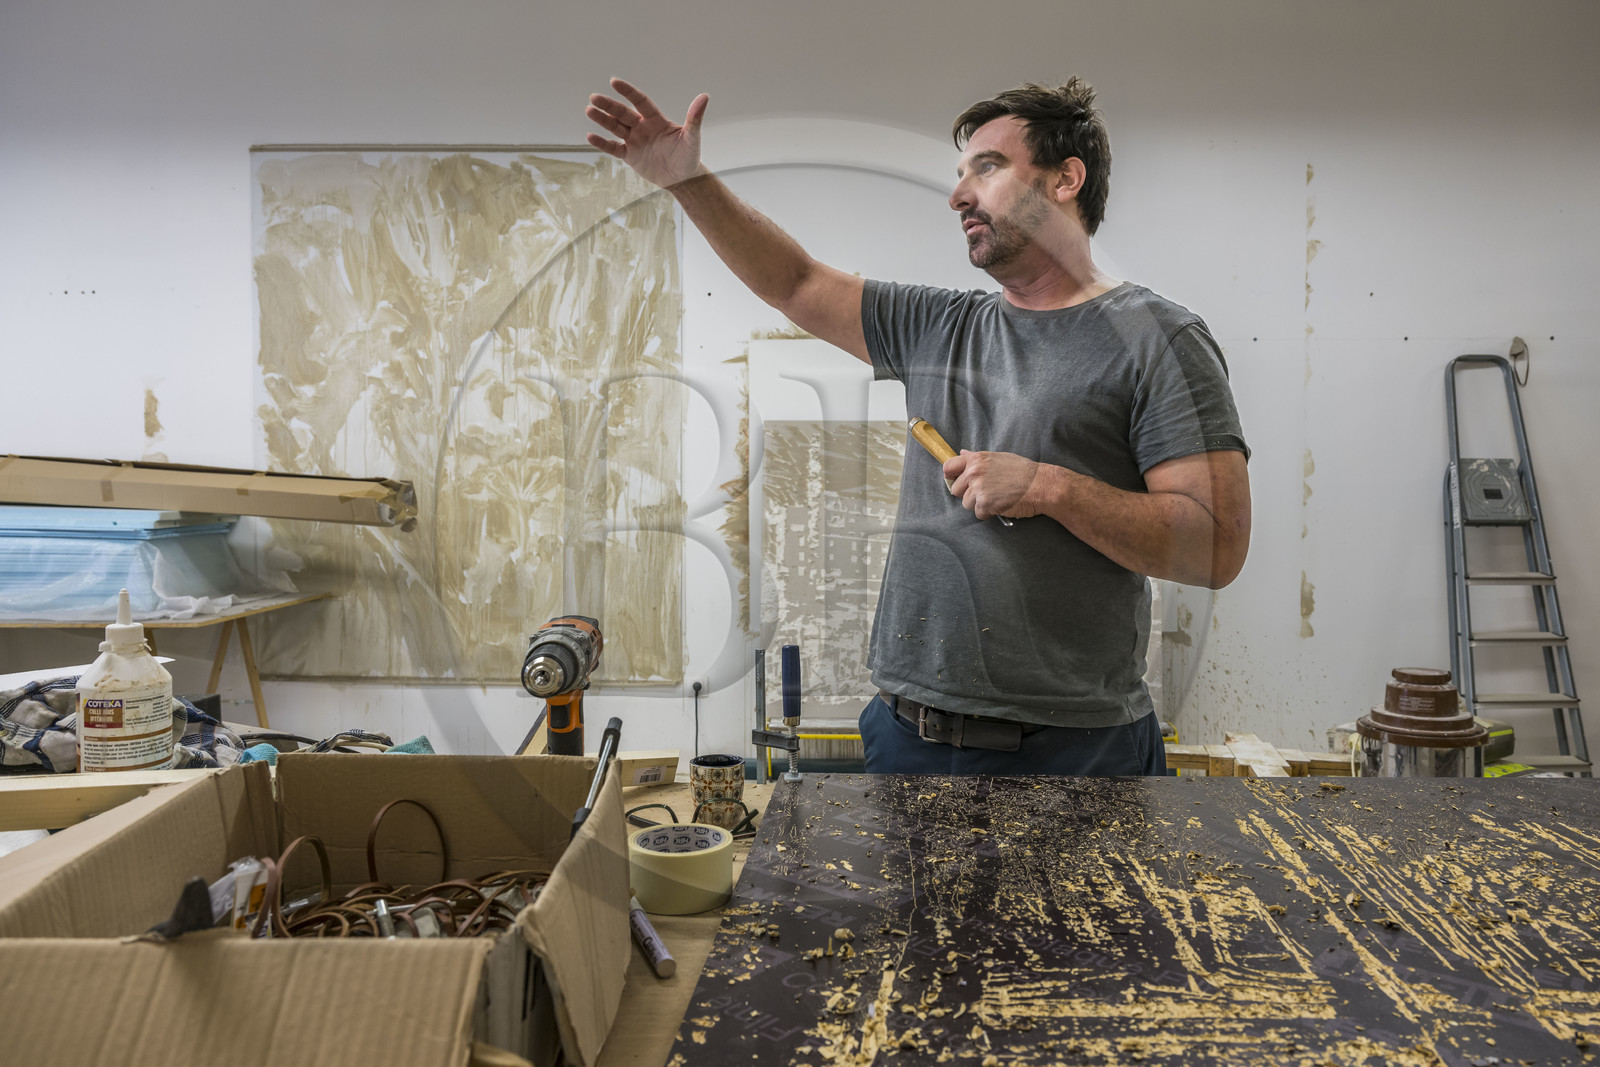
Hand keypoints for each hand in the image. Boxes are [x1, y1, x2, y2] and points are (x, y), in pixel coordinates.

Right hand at [585, 77, 708, 189]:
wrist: (683, 178)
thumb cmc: (689, 156)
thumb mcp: (692, 137)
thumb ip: (694, 118)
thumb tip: (704, 96)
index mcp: (656, 120)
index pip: (640, 101)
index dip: (628, 92)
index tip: (614, 82)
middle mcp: (643, 127)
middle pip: (623, 113)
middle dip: (609, 106)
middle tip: (594, 98)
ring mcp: (635, 141)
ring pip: (615, 127)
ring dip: (602, 120)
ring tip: (588, 111)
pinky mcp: (630, 156)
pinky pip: (613, 148)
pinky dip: (602, 143)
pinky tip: (590, 136)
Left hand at [944, 449, 1042, 520]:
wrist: (1041, 485)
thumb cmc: (1023, 471)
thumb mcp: (999, 458)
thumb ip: (977, 458)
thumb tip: (962, 453)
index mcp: (976, 459)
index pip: (949, 467)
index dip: (951, 476)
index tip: (958, 481)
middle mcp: (974, 472)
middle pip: (956, 490)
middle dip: (968, 494)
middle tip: (987, 492)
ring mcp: (978, 488)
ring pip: (966, 504)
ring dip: (980, 505)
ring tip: (997, 498)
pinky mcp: (985, 504)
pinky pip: (979, 514)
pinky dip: (989, 513)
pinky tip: (1001, 505)